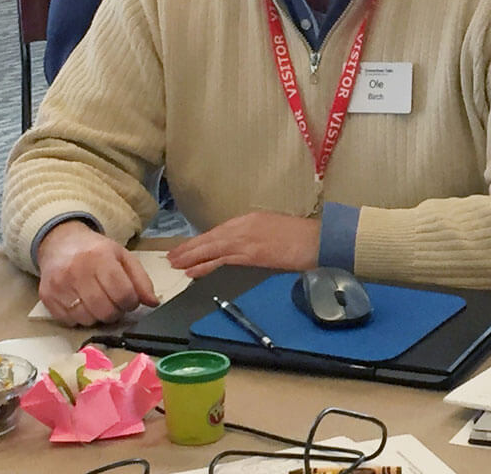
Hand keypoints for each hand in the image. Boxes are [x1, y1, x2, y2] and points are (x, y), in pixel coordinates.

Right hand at [36, 220, 158, 326]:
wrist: (60, 243)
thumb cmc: (96, 251)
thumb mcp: (123, 257)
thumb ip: (141, 280)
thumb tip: (153, 303)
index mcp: (101, 258)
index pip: (123, 293)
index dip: (132, 302)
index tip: (130, 299)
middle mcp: (77, 271)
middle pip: (106, 310)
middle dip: (116, 311)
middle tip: (115, 303)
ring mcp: (59, 285)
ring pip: (88, 319)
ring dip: (98, 316)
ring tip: (99, 302)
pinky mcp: (46, 297)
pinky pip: (69, 321)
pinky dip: (80, 318)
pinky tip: (82, 304)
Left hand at [166, 212, 320, 277]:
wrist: (319, 239)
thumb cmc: (303, 238)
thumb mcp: (275, 231)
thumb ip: (257, 236)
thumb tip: (244, 248)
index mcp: (251, 219)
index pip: (219, 231)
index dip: (201, 240)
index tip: (188, 247)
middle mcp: (244, 226)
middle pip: (210, 238)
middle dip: (190, 248)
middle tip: (172, 256)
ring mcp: (247, 239)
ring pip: (211, 248)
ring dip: (191, 257)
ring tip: (175, 264)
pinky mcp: (251, 254)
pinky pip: (221, 260)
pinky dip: (204, 265)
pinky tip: (192, 271)